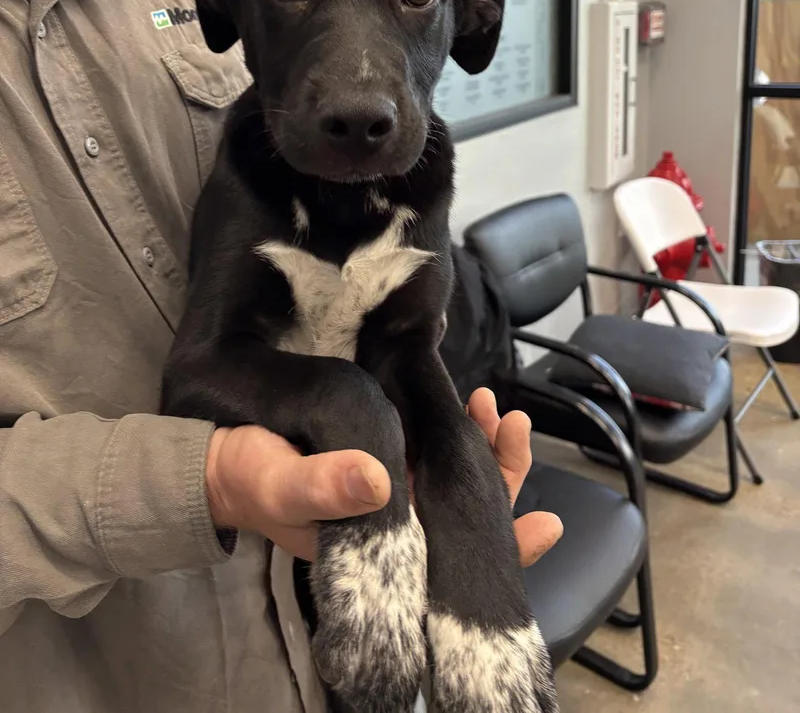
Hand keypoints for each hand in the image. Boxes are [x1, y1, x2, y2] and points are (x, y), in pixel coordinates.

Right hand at [206, 390, 561, 565]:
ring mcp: (391, 489)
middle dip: (503, 474)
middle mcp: (397, 522)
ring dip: (482, 445)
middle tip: (512, 424)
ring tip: (492, 405)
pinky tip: (464, 401)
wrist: (219, 457)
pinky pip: (431, 448)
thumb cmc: (249, 479)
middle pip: (467, 513)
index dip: (505, 546)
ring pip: (454, 478)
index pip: (457, 561)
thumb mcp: (282, 484)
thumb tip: (382, 481)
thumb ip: (324, 487)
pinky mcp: (382, 456)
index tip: (543, 519)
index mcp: (384, 546)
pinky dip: (452, 428)